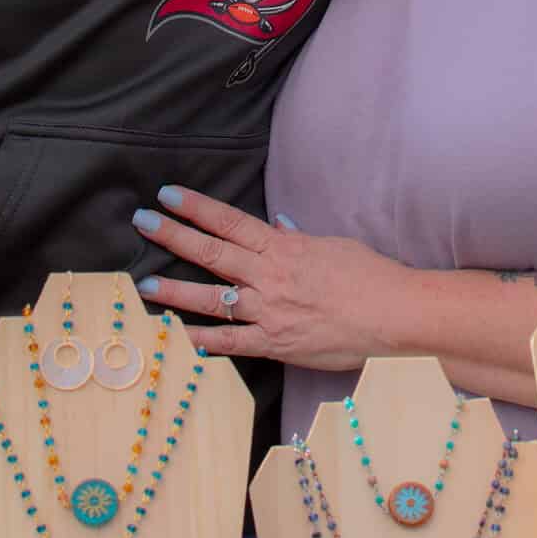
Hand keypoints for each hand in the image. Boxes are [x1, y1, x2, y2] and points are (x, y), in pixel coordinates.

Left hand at [131, 187, 409, 369]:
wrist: (394, 314)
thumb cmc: (370, 276)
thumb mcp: (332, 246)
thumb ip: (297, 238)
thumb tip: (277, 225)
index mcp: (283, 247)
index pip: (230, 222)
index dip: (196, 207)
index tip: (168, 194)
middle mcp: (269, 276)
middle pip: (212, 252)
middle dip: (173, 235)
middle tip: (142, 221)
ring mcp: (269, 311)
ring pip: (213, 298)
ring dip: (175, 290)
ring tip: (144, 283)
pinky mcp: (275, 343)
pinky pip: (232, 342)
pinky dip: (204, 340)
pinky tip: (178, 336)